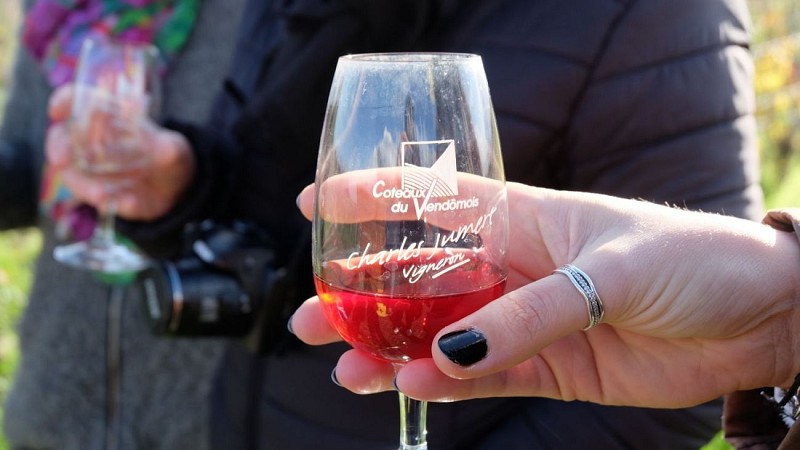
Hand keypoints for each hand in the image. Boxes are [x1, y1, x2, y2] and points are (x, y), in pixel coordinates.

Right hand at [45, 84, 194, 220]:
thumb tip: (164, 150)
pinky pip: (99, 200)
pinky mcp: (102, 195)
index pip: (79, 101)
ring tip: (102, 195)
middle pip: (62, 139)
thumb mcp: (174, 149)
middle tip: (61, 160)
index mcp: (108, 120)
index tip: (57, 110)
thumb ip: (167, 147)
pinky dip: (111, 202)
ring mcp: (93, 171)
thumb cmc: (169, 156)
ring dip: (84, 185)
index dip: (65, 101)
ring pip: (75, 176)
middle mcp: (92, 143)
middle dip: (58, 148)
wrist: (177, 188)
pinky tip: (129, 202)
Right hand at [292, 177, 799, 407]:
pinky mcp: (548, 368)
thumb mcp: (608, 273)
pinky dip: (445, 384)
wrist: (757, 317)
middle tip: (311, 315)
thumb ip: (527, 314)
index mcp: (523, 217)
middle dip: (362, 295)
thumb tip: (448, 352)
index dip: (371, 196)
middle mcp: (514, 266)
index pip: (432, 199)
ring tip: (342, 364)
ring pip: (440, 335)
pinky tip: (409, 386)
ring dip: (390, 348)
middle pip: (420, 280)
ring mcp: (525, 320)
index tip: (313, 203)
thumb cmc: (691, 259)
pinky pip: (483, 377)